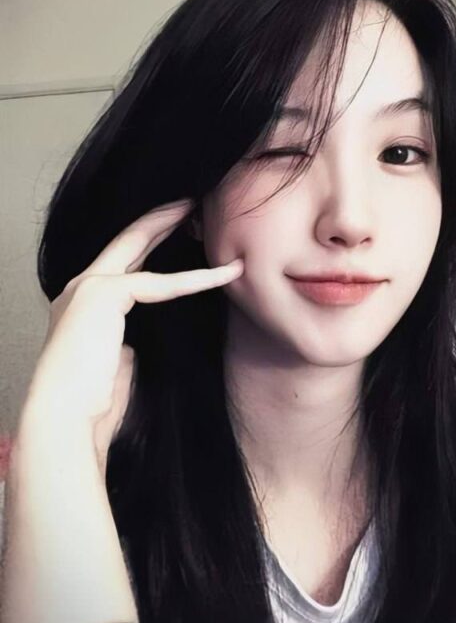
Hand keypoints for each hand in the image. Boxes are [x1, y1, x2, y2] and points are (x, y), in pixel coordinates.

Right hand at [18, 199, 243, 472]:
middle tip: (188, 202)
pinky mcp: (100, 294)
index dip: (148, 245)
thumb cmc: (92, 407)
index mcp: (81, 307)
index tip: (176, 231)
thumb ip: (128, 344)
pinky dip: (194, 279)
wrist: (64, 420)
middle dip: (157, 218)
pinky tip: (223, 274)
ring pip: (137, 247)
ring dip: (171, 226)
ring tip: (201, 211)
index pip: (120, 266)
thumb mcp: (117, 365)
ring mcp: (86, 288)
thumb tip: (141, 343)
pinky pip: (158, 282)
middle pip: (124, 242)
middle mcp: (78, 290)